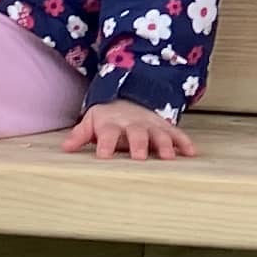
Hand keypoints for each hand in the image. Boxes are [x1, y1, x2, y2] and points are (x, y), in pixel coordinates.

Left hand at [63, 99, 195, 159]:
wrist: (129, 98)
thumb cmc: (108, 118)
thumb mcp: (92, 121)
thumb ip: (80, 135)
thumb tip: (65, 148)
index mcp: (112, 124)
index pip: (108, 134)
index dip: (105, 144)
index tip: (103, 155)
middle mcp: (133, 124)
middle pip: (136, 134)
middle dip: (138, 145)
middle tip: (139, 157)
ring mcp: (151, 126)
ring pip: (158, 134)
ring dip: (164, 145)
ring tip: (168, 157)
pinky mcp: (165, 128)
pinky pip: (177, 134)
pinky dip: (184, 143)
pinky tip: (191, 153)